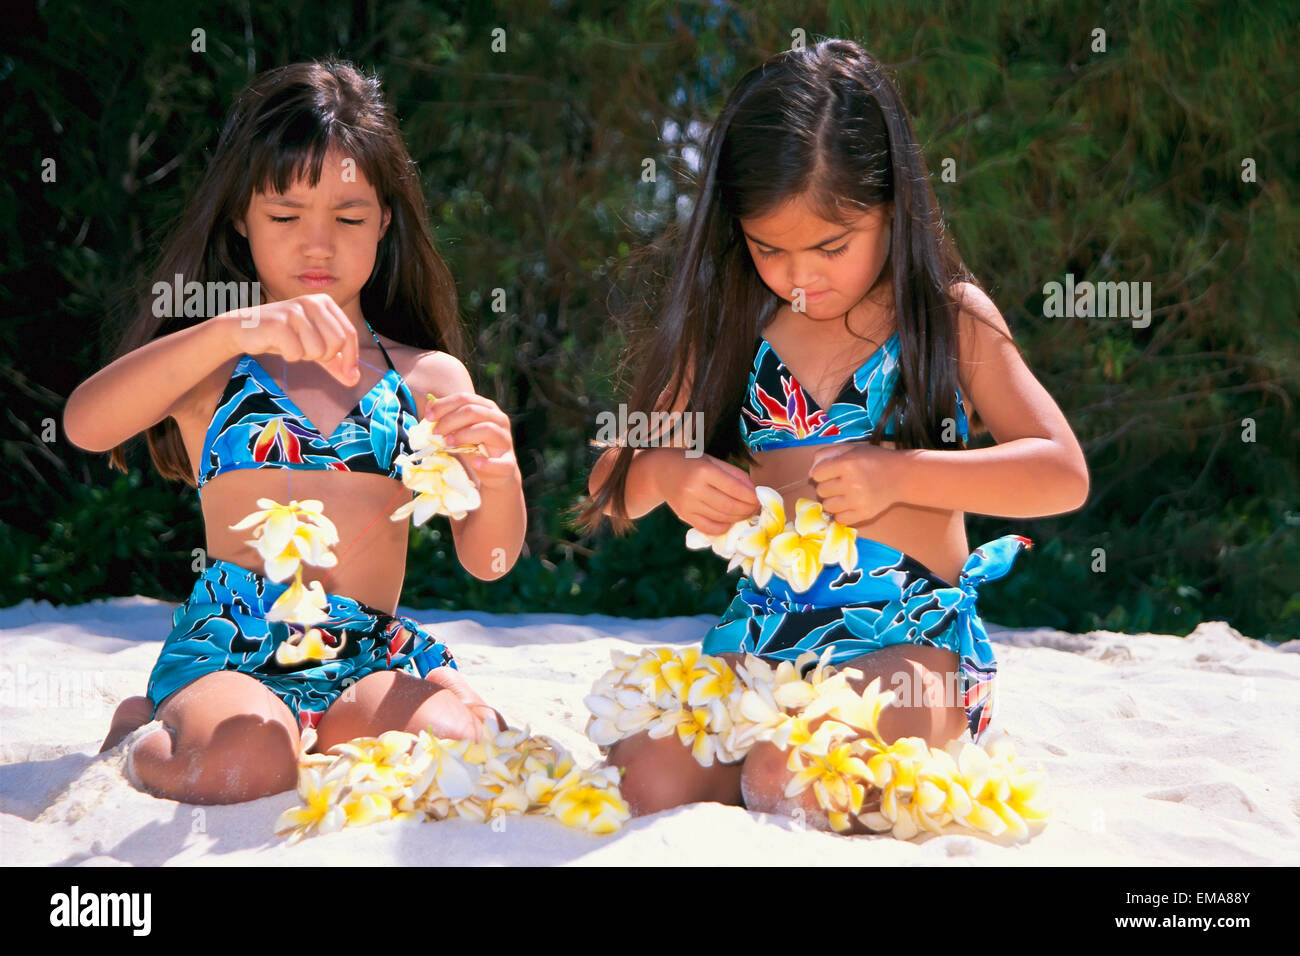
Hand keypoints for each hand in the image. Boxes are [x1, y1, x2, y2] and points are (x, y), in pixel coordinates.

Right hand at [220, 293, 360, 384]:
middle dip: (324, 356)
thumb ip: (336, 362)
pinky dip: (289, 356)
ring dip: (303, 355)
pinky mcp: (278, 324)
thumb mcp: (314, 347)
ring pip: (317, 351)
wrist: (244, 329)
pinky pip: (296, 354)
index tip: (348, 374)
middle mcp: (311, 302)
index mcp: (324, 303)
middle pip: (336, 343)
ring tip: (290, 344)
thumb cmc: (284, 336)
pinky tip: (278, 345)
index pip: (349, 334)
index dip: (350, 358)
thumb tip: (355, 379)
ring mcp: (294, 311)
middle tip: (306, 351)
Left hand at [424, 392, 518, 490]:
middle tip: (435, 432)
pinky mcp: (509, 462)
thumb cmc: (475, 448)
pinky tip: (475, 463)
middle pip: (473, 411)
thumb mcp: (461, 430)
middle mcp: (499, 420)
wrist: (494, 474)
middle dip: (450, 420)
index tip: (428, 417)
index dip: (444, 405)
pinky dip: (487, 463)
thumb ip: (448, 418)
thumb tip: (429, 405)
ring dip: (463, 435)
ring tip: (447, 443)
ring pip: (487, 429)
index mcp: (488, 408)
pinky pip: (500, 462)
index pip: (465, 398)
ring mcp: (505, 440)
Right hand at [655, 451, 759, 535]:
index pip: (736, 489)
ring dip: (739, 519)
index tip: (760, 498)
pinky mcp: (684, 516)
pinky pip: (709, 528)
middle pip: (730, 507)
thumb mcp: (713, 461)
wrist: (661, 471)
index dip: (752, 497)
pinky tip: (730, 521)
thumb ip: (735, 475)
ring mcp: (688, 505)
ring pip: (722, 519)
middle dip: (748, 509)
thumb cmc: (692, 463)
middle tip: (756, 508)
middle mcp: (694, 489)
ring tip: (746, 513)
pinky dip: (724, 527)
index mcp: (704, 471)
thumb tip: (755, 492)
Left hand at [808, 442, 900, 525]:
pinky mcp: (864, 514)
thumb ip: (826, 455)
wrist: (900, 476)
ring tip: (845, 493)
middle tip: (841, 482)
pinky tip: (849, 504)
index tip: (833, 471)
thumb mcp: (850, 448)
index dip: (823, 472)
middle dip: (828, 486)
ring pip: (827, 506)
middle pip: (821, 491)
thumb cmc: (873, 460)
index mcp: (847, 464)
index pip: (816, 474)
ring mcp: (858, 501)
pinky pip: (839, 519)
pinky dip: (841, 513)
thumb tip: (810, 474)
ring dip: (832, 500)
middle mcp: (852, 483)